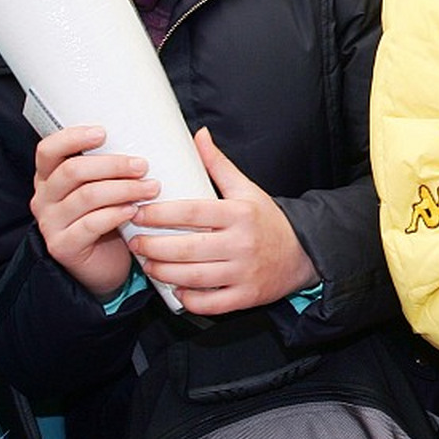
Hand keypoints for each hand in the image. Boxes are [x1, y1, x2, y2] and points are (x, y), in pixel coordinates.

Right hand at [31, 125, 158, 298]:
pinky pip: (90, 224)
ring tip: (150, 188)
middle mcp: (44, 198)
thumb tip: (147, 138)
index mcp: (49, 177)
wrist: (105, 265)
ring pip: (86, 196)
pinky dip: (115, 214)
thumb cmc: (108, 219)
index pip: (48, 150)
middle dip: (112, 165)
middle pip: (73, 171)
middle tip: (142, 166)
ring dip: (123, 189)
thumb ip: (110, 167)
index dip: (72, 138)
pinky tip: (133, 211)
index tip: (103, 133)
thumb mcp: (104, 187)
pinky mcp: (63, 246)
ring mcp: (50, 223)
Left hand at [129, 128, 318, 314]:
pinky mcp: (246, 296)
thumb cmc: (268, 220)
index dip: (160, 214)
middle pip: (187, 248)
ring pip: (194, 277)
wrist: (303, 253)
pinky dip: (189, 298)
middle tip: (135, 242)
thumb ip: (218, 165)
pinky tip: (175, 288)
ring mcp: (244, 272)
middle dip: (153, 247)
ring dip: (164, 272)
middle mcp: (242, 243)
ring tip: (148, 264)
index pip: (192, 212)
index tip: (139, 213)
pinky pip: (211, 303)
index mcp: (239, 214)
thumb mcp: (246, 189)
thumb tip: (198, 135)